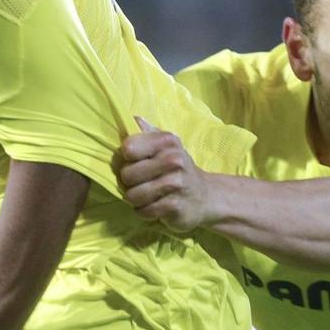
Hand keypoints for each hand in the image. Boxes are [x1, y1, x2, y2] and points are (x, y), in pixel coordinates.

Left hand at [117, 117, 212, 231]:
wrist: (204, 196)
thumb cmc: (177, 168)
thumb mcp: (166, 145)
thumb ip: (147, 131)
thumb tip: (132, 118)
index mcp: (167, 141)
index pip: (129, 148)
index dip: (125, 158)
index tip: (134, 161)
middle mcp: (174, 160)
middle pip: (127, 175)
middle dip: (128, 182)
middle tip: (139, 182)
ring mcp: (176, 184)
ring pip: (133, 195)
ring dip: (135, 199)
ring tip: (144, 195)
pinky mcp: (175, 206)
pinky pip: (144, 211)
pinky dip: (144, 211)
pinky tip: (153, 206)